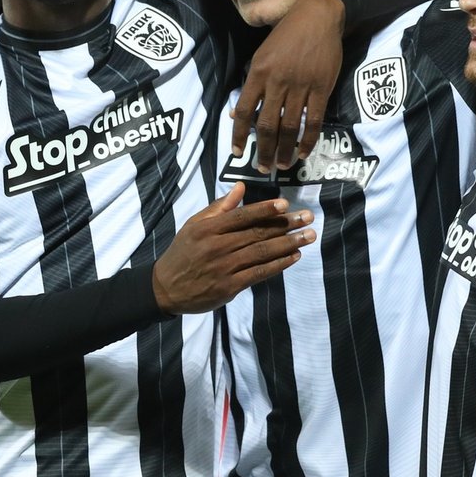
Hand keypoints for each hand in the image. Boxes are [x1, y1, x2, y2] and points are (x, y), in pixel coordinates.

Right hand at [153, 183, 314, 313]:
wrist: (166, 288)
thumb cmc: (184, 252)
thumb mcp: (195, 225)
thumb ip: (219, 207)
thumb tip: (241, 188)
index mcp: (208, 228)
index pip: (242, 216)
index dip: (265, 210)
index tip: (286, 204)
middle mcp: (217, 246)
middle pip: (257, 233)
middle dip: (286, 224)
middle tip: (308, 218)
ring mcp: (224, 267)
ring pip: (262, 252)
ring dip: (289, 243)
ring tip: (308, 236)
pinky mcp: (230, 286)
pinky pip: (259, 273)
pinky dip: (278, 264)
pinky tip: (294, 256)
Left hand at [230, 0, 343, 172]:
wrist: (318, 16)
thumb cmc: (286, 34)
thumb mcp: (261, 55)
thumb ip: (251, 85)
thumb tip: (235, 114)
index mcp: (258, 73)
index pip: (243, 111)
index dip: (238, 135)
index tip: (238, 152)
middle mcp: (277, 82)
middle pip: (267, 125)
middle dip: (263, 151)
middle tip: (262, 168)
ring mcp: (300, 86)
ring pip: (290, 127)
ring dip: (284, 151)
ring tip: (282, 165)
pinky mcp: (321, 88)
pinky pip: (314, 121)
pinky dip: (308, 140)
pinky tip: (302, 152)